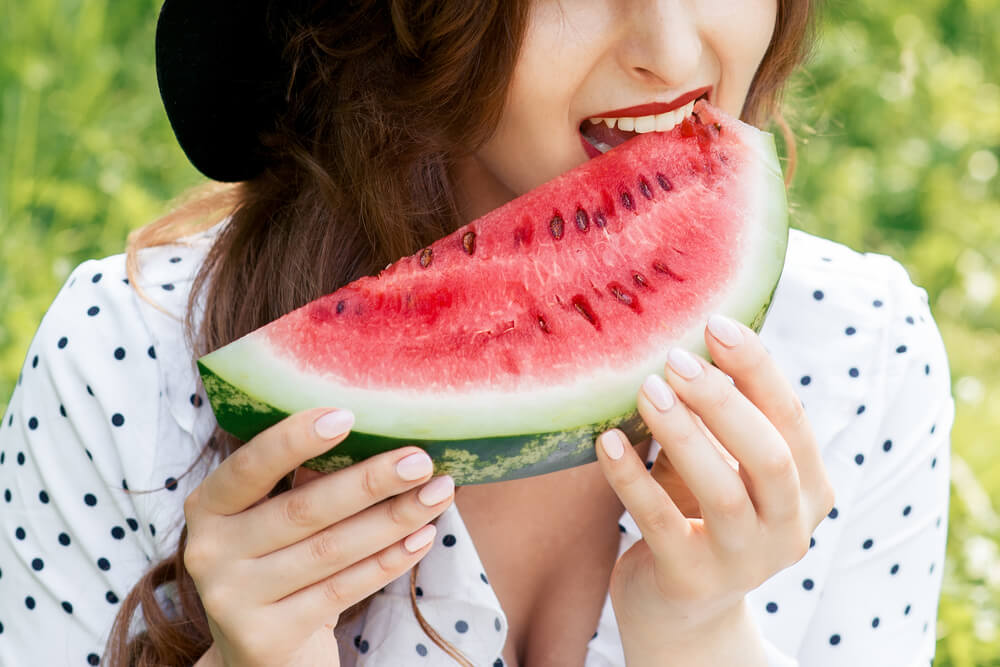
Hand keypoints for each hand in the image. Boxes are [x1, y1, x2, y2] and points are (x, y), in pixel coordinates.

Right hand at [183, 408, 454, 666]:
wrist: (258, 649)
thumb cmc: (279, 562)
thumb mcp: (273, 518)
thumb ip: (305, 481)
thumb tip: (383, 434)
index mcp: (209, 505)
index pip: (249, 466)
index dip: (295, 440)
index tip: (347, 415)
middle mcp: (209, 551)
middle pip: (303, 509)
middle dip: (370, 482)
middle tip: (421, 461)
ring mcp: (232, 598)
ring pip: (330, 550)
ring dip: (393, 519)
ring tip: (438, 495)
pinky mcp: (264, 637)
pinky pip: (341, 590)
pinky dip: (388, 561)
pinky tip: (422, 537)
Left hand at [596, 314, 834, 649]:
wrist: (681, 611)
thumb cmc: (699, 516)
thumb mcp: (725, 467)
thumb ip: (723, 419)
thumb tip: (689, 336)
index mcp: (808, 491)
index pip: (791, 420)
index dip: (757, 369)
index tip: (716, 323)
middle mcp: (788, 530)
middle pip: (768, 456)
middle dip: (723, 401)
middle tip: (676, 359)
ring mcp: (744, 563)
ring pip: (722, 491)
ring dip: (683, 434)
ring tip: (646, 390)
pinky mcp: (692, 582)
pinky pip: (660, 521)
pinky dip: (631, 477)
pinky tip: (605, 441)